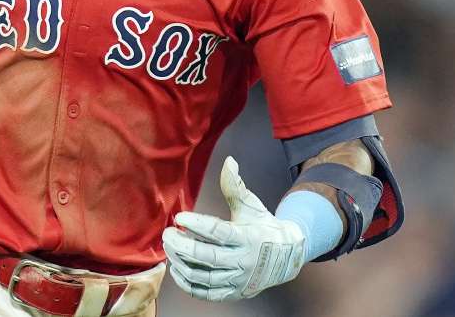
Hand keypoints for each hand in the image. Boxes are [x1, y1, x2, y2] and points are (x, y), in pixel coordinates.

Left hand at [162, 156, 307, 301]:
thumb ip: (235, 186)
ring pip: (205, 277)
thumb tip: (229, 162)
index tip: (179, 217)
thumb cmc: (263, 226)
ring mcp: (238, 280)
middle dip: (183, 246)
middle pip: (209, 257)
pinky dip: (189, 284)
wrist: (286, 256)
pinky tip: (176, 269)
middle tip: (168, 234)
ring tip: (169, 249)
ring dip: (182, 264)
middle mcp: (243, 261)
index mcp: (247, 237)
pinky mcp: (234, 292)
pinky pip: (207, 293)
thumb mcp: (251, 206)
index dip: (197, 224)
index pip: (218, 232)